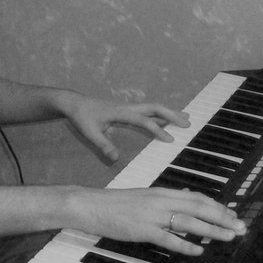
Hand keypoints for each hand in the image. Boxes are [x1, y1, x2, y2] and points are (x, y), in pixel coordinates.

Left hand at [57, 93, 189, 162]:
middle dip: (172, 115)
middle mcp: (127, 108)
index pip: (143, 121)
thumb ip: (103, 145)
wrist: (74, 103)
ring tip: (186, 118)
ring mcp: (128, 108)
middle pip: (154, 108)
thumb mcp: (89, 133)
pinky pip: (147, 112)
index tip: (170, 140)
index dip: (157, 130)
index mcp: (120, 112)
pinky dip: (160, 115)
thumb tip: (116, 158)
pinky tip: (167, 121)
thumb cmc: (82, 117)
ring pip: (153, 108)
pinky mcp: (126, 110)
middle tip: (188, 124)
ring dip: (169, 113)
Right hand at [76, 186, 246, 257]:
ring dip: (212, 230)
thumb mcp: (145, 196)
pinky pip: (168, 238)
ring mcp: (151, 215)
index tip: (234, 214)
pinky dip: (185, 244)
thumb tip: (188, 196)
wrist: (89, 205)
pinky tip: (199, 250)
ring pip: (189, 221)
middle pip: (200, 207)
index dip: (219, 206)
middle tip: (241, 227)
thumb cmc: (116, 203)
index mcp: (162, 191)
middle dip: (223, 217)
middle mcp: (161, 200)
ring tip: (229, 237)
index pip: (198, 197)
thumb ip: (167, 198)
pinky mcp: (141, 229)